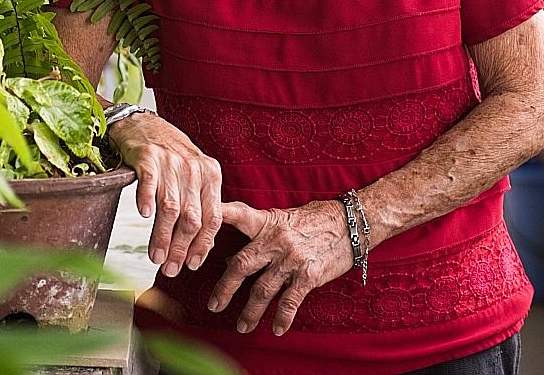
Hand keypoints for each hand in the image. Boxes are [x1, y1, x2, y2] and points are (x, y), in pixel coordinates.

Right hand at [108, 112, 224, 275]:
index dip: (203, 245)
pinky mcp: (147, 156)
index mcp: (210, 175)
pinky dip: (147, 199)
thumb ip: (200, 203)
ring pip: (170, 208)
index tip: (193, 265)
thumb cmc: (169, 153)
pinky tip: (144, 215)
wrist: (142, 123)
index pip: (212, 218)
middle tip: (170, 268)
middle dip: (181, 249)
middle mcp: (193, 168)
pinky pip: (149, 182)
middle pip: (192, 218)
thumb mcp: (193, 174)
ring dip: (162, 237)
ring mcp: (170, 162)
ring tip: (156, 257)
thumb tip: (200, 244)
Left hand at [207, 200, 354, 335]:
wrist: (352, 222)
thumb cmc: (315, 219)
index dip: (214, 219)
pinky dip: (282, 316)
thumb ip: (259, 233)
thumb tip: (233, 256)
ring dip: (251, 311)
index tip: (191, 231)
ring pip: (263, 289)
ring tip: (242, 326)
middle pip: (241, 265)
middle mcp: (275, 240)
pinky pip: (290, 300)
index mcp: (265, 221)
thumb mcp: (283, 218)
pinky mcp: (309, 274)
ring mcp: (291, 258)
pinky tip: (276, 328)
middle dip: (225, 288)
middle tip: (213, 305)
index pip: (234, 215)